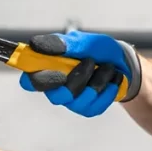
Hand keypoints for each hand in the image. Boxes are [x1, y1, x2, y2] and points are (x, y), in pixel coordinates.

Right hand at [19, 31, 141, 116]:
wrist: (122, 61)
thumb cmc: (96, 49)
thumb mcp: (81, 41)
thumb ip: (60, 44)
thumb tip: (34, 44)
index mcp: (48, 70)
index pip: (29, 81)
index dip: (34, 79)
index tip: (52, 70)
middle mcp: (56, 88)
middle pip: (56, 96)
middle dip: (77, 78)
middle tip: (90, 61)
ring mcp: (72, 101)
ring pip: (79, 100)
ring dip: (98, 80)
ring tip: (107, 67)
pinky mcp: (88, 109)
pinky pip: (95, 105)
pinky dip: (107, 89)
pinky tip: (112, 79)